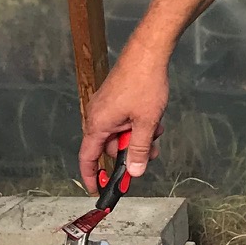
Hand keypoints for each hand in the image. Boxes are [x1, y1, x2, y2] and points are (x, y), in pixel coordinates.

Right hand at [78, 45, 169, 190]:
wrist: (147, 54)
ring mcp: (105, 107)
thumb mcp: (146, 123)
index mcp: (98, 124)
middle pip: (110, 148)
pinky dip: (138, 124)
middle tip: (152, 151)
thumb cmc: (144, 84)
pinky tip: (153, 117)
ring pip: (121, 134)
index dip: (92, 176)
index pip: (88, 158)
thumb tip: (135, 172)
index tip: (98, 190)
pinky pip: (123, 121)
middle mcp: (97, 117)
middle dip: (131, 153)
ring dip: (139, 136)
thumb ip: (139, 150)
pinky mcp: (114, 100)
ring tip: (156, 128)